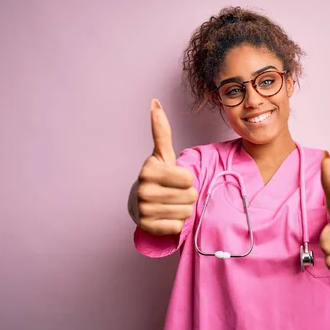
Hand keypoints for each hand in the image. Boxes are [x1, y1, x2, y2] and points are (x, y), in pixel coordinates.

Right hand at [136, 99, 197, 234]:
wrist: (140, 203)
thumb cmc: (158, 177)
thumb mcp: (162, 154)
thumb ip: (161, 130)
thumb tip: (155, 102)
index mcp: (149, 170)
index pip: (188, 179)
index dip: (187, 179)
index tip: (175, 178)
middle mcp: (143, 190)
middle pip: (190, 196)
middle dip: (186, 195)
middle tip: (173, 193)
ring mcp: (143, 210)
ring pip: (185, 212)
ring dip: (182, 209)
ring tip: (169, 203)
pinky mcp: (147, 227)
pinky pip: (176, 227)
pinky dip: (175, 223)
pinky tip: (165, 216)